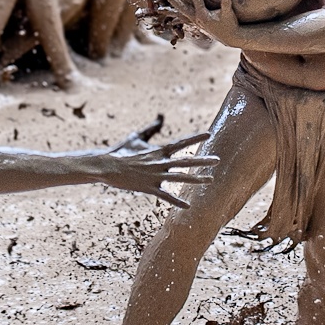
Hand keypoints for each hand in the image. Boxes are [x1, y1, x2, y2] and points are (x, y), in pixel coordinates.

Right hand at [92, 121, 216, 207]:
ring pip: (180, 178)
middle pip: (185, 161)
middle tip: (217, 160)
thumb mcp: (137, 137)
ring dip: (196, 179)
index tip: (209, 134)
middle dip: (202, 161)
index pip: (181, 142)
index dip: (195, 138)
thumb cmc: (121, 150)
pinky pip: (166, 196)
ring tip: (210, 179)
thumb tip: (160, 118)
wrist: (107, 166)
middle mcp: (159, 162)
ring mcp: (155, 176)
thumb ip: (151, 129)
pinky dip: (177, 201)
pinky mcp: (149, 188)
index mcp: (158, 150)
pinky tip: (188, 206)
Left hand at [153, 0, 239, 44]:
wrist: (230, 37)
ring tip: (159, 7)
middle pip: (181, 7)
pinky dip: (176, 15)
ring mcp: (195, 22)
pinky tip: (171, 13)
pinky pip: (183, 19)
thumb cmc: (230, 24)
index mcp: (203, 15)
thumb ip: (226, 4)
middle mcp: (196, 19)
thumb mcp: (229, 14)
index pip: (196, 0)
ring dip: (170, 9)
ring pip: (180, 14)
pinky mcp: (196, 24)